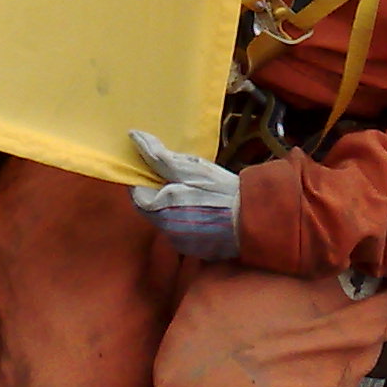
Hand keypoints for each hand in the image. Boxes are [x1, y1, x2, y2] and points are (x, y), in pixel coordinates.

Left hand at [128, 130, 241, 261]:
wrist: (251, 217)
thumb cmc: (218, 190)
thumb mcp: (188, 167)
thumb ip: (158, 156)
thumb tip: (135, 137)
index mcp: (159, 210)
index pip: (137, 194)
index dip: (145, 178)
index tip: (157, 167)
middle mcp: (166, 231)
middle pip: (153, 209)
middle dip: (161, 192)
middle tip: (180, 176)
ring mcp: (182, 243)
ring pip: (170, 221)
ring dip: (176, 208)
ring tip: (197, 192)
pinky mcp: (198, 250)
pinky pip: (186, 231)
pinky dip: (191, 220)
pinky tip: (207, 209)